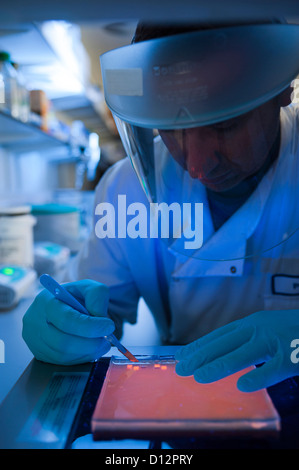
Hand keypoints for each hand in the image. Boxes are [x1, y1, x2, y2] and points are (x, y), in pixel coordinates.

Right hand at [22, 279, 114, 364]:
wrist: (66, 307)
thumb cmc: (77, 297)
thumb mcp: (89, 288)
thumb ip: (97, 296)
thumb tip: (99, 316)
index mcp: (46, 301)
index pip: (67, 319)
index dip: (90, 326)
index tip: (109, 326)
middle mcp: (35, 321)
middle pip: (63, 342)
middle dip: (90, 343)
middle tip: (106, 339)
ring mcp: (35, 340)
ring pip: (63, 356)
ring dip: (88, 352)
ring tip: (101, 343)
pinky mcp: (40, 354)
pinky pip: (62, 363)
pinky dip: (81, 358)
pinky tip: (90, 349)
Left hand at [175, 310, 298, 391]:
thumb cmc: (294, 331)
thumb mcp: (269, 330)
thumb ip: (250, 341)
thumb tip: (227, 355)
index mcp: (254, 323)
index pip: (220, 335)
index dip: (200, 345)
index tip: (182, 355)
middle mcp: (260, 328)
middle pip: (224, 343)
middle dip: (201, 355)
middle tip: (181, 368)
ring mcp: (276, 341)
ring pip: (241, 354)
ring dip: (218, 365)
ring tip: (199, 377)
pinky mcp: (293, 356)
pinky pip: (273, 369)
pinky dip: (258, 377)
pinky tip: (243, 386)